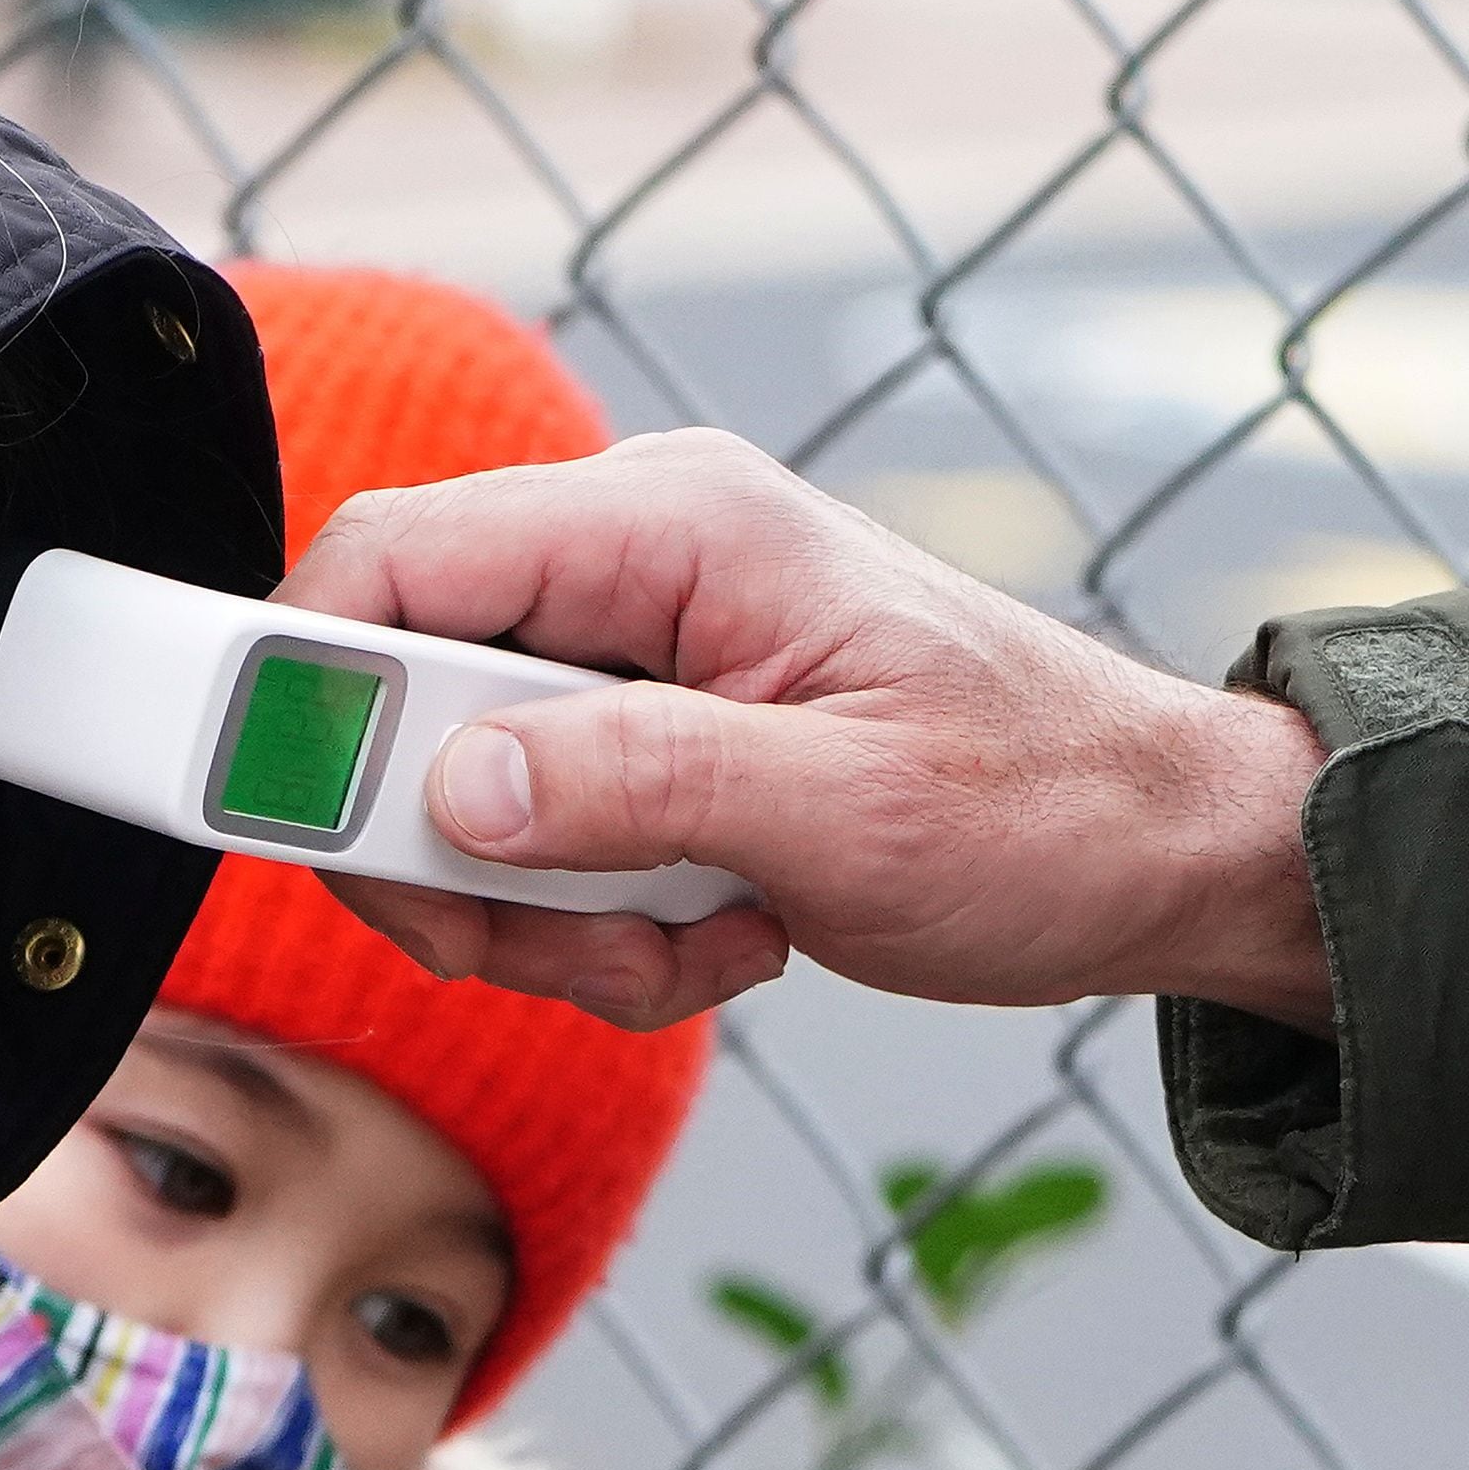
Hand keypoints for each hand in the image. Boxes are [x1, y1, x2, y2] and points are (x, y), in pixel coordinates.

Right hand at [273, 430, 1333, 1031]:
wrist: (1159, 854)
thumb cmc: (1046, 808)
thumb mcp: (842, 812)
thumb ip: (634, 784)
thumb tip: (448, 783)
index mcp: (673, 525)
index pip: (396, 559)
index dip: (309, 690)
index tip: (323, 836)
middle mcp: (640, 565)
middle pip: (407, 695)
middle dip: (463, 858)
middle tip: (560, 944)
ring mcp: (646, 651)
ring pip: (468, 794)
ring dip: (550, 914)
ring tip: (693, 940)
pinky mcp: (659, 735)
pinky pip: (546, 840)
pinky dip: (606, 924)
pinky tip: (731, 933)